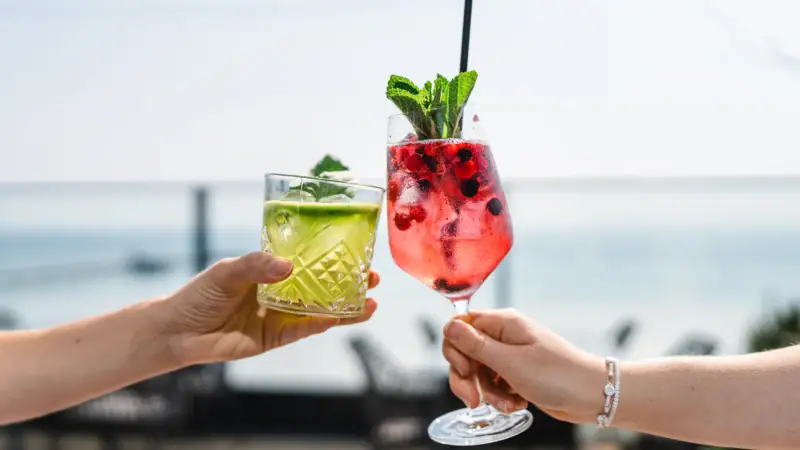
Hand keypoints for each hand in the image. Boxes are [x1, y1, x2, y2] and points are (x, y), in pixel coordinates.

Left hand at [164, 252, 379, 365]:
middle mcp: (281, 292)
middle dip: (348, 283)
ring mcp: (280, 316)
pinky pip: (304, 330)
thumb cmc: (199, 295)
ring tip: (371, 303)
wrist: (177, 331)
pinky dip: (323, 324)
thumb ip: (256, 265)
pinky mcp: (275, 338)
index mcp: (270, 271)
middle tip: (372, 277)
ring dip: (345, 308)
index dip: (332, 257)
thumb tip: (288, 266)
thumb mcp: (227, 271)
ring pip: (320, 310)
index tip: (356, 250)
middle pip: (322, 286)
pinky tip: (341, 317)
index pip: (307, 261)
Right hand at [442, 308, 605, 423]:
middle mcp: (504, 335)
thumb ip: (476, 345)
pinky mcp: (517, 372)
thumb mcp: (510, 362)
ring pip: (479, 372)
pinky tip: (517, 403)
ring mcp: (511, 354)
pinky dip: (501, 397)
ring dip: (487, 392)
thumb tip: (448, 325)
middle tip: (475, 399)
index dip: (455, 349)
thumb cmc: (557, 375)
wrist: (592, 395)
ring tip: (508, 403)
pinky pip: (495, 384)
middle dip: (467, 379)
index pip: (460, 326)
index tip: (465, 370)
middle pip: (465, 352)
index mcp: (502, 323)